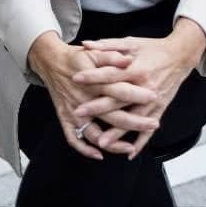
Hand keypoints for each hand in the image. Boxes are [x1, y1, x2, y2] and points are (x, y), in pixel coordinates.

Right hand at [27, 31, 158, 159]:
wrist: (50, 61)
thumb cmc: (75, 57)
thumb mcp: (94, 52)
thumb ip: (111, 56)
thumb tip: (128, 60)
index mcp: (93, 82)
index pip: (119, 90)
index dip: (137, 95)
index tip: (154, 97)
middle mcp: (84, 99)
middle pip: (113, 116)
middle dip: (135, 123)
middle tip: (153, 125)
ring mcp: (74, 111)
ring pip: (95, 133)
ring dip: (113, 143)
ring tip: (130, 147)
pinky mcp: (65, 118)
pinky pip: (74, 139)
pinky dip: (85, 149)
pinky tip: (99, 155)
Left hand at [73, 20, 205, 156]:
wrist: (179, 55)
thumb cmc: (152, 48)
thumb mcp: (131, 42)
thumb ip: (108, 45)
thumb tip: (85, 44)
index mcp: (135, 67)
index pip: (110, 73)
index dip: (93, 76)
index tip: (75, 79)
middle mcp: (143, 86)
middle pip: (118, 99)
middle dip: (98, 107)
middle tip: (79, 113)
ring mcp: (153, 99)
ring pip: (132, 119)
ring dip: (117, 132)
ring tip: (101, 141)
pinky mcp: (160, 108)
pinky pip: (150, 129)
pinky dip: (141, 142)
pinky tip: (129, 153)